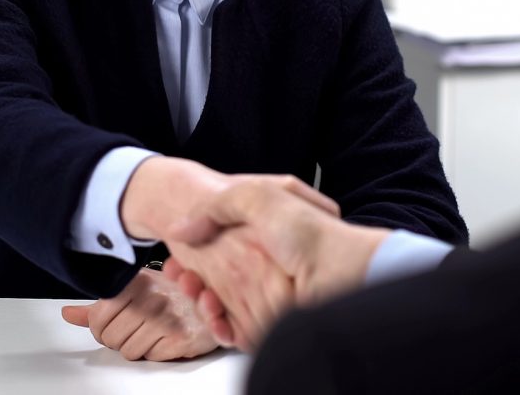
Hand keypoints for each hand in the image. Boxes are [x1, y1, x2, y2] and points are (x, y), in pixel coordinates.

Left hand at [59, 268, 219, 360]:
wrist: (213, 300)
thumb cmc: (171, 293)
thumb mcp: (134, 290)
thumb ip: (99, 306)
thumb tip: (68, 314)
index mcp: (136, 282)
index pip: (97, 318)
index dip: (100, 328)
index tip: (110, 324)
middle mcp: (152, 297)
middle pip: (111, 338)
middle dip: (118, 340)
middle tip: (134, 329)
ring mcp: (168, 318)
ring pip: (129, 351)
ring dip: (137, 347)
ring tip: (151, 332)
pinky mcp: (182, 337)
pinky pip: (151, 357)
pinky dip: (155, 353)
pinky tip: (164, 338)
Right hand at [164, 179, 389, 347]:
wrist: (341, 272)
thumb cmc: (307, 232)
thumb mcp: (260, 193)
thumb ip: (220, 204)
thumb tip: (182, 228)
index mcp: (263, 234)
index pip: (219, 241)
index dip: (194, 246)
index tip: (178, 244)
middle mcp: (266, 263)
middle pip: (217, 273)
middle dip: (193, 274)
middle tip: (179, 272)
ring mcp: (268, 292)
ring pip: (222, 300)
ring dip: (202, 298)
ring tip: (193, 289)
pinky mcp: (270, 321)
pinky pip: (238, 327)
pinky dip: (220, 324)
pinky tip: (212, 313)